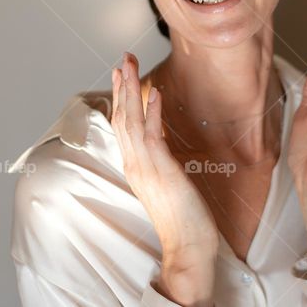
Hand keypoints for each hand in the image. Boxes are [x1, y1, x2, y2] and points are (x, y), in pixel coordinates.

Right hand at [112, 52, 217, 305]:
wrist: (186, 248)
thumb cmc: (181, 220)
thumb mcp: (166, 184)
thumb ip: (159, 162)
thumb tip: (160, 146)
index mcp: (135, 166)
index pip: (121, 124)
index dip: (120, 97)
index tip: (120, 74)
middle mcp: (135, 163)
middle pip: (122, 116)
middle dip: (122, 85)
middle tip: (123, 58)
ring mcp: (145, 166)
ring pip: (131, 120)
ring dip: (131, 90)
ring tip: (130, 64)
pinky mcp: (161, 169)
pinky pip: (153, 134)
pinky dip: (153, 111)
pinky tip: (156, 92)